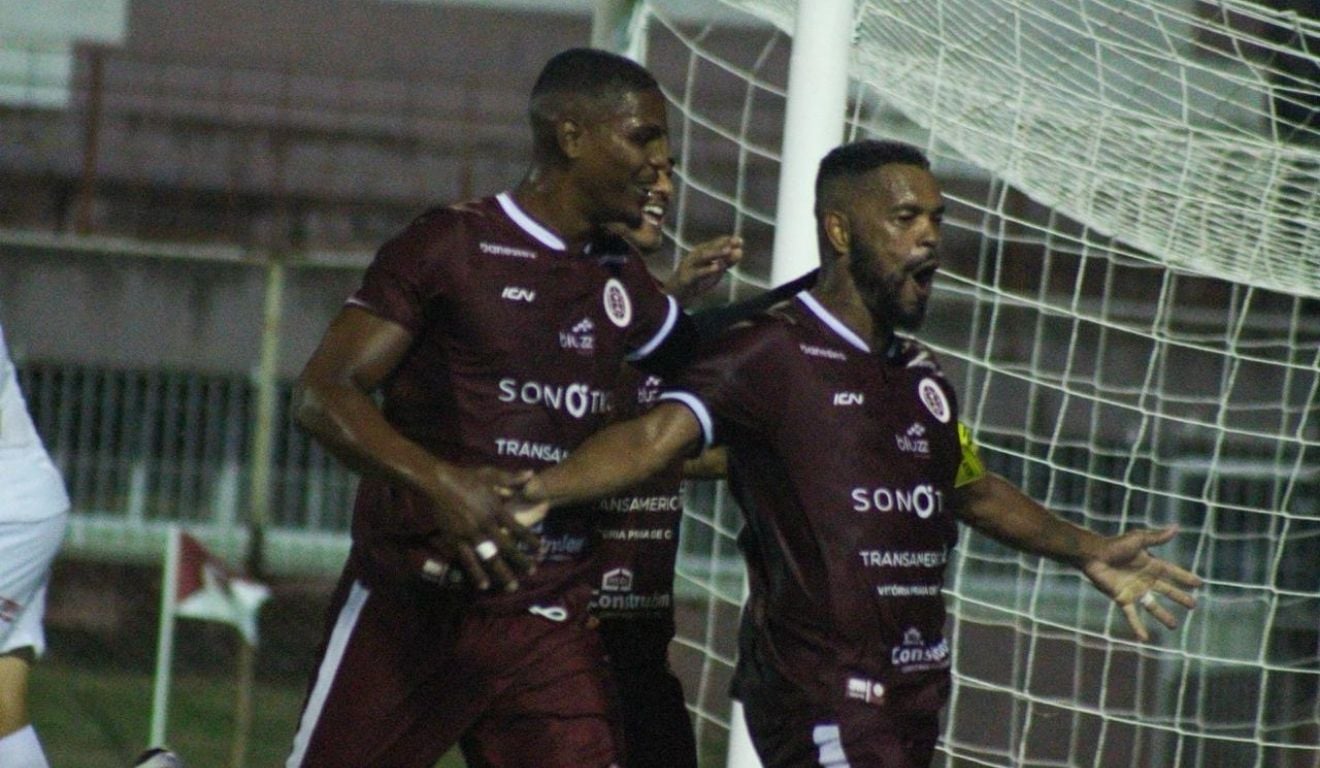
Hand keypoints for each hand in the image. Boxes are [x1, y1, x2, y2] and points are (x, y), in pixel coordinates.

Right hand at [417, 466, 542, 591]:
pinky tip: (483, 585)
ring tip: (512, 586)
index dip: (530, 540)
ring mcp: (470, 533)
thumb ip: (511, 478)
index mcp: (496, 509)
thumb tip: (531, 474)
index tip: (541, 550)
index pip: (518, 528)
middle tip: (532, 572)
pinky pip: (468, 559)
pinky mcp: (455, 539)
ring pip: (489, 557)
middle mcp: (486, 524)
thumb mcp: (490, 474)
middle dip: (520, 561)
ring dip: (502, 573)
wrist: (438, 482)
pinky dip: (476, 573)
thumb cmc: (464, 477)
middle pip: (507, 547)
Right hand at [664, 235, 743, 304]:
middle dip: (722, 244)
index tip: (740, 240)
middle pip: (709, 247)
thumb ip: (726, 261)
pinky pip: (697, 273)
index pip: (715, 243)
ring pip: (703, 257)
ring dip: (716, 253)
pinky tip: (717, 268)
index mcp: (701, 252)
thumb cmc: (695, 279)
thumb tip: (740, 251)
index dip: (727, 241)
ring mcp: (689, 265)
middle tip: (735, 242)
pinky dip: (707, 269)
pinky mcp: (686, 277)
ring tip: (728, 251)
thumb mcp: (713, 270)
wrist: (675, 294)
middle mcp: (694, 256)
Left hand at [1080, 526, 1201, 641]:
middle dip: (1179, 597)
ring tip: (1174, 626)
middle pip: (1167, 590)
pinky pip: (1132, 615)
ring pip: (1153, 606)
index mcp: (1151, 564)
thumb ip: (1156, 537)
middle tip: (1192, 605)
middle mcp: (1145, 579)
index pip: (1172, 572)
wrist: (1093, 555)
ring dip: (1163, 616)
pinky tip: (1144, 638)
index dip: (1185, 577)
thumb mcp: (1138, 540)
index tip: (1199, 583)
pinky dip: (1137, 626)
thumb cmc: (1114, 545)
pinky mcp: (1122, 598)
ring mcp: (1135, 590)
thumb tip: (1175, 527)